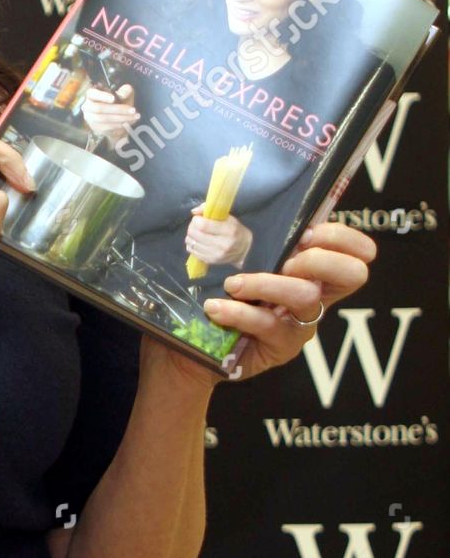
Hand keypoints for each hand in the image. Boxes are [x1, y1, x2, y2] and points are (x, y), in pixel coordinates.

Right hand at [82, 82, 138, 144]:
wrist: (116, 118)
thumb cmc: (119, 102)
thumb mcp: (124, 93)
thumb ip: (125, 91)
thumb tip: (122, 95)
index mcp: (92, 94)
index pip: (92, 93)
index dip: (102, 96)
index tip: (113, 98)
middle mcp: (87, 106)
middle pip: (99, 108)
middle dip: (118, 109)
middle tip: (133, 109)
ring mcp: (90, 118)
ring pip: (104, 119)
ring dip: (121, 118)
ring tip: (135, 116)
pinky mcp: (96, 127)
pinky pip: (107, 126)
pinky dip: (119, 124)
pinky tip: (129, 122)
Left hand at [153, 220, 376, 387]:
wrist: (198, 348)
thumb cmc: (221, 296)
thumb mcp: (237, 262)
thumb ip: (241, 236)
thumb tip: (205, 209)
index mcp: (314, 270)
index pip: (358, 251)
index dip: (340, 237)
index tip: (304, 234)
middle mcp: (317, 295)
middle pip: (354, 274)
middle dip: (321, 259)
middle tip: (286, 261)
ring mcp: (303, 323)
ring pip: (305, 296)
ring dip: (266, 282)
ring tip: (233, 284)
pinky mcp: (282, 346)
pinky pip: (267, 324)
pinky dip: (238, 312)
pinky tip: (215, 308)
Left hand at [185, 206, 252, 266]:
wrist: (244, 249)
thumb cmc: (234, 229)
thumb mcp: (227, 216)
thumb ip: (210, 209)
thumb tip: (194, 211)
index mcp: (229, 230)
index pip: (203, 225)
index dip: (196, 220)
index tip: (198, 218)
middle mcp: (223, 244)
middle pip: (195, 234)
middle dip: (192, 226)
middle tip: (197, 224)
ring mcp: (216, 254)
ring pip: (191, 243)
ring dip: (191, 236)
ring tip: (197, 232)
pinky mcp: (210, 261)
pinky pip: (192, 251)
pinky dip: (192, 244)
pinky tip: (197, 241)